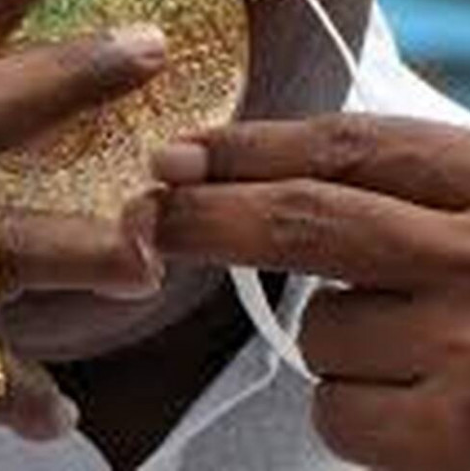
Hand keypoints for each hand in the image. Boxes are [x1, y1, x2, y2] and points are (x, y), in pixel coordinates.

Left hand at [152, 115, 469, 470]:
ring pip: (324, 335)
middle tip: (147, 213)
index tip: (179, 150)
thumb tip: (272, 183)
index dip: (252, 144)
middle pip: (310, 217)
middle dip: (211, 212)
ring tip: (425, 354)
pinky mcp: (467, 440)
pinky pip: (345, 417)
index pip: (349, 147)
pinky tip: (430, 417)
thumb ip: (416, 200)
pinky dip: (358, 417)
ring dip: (338, 344)